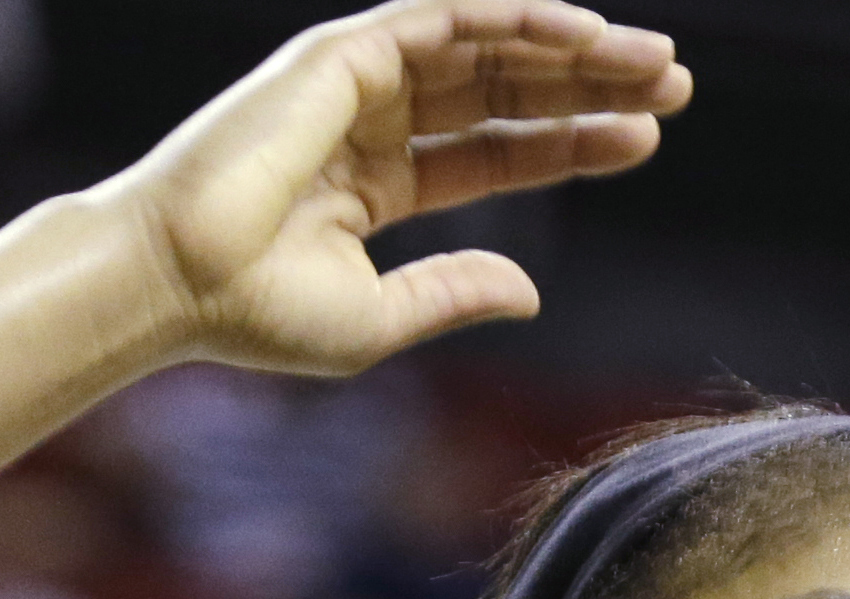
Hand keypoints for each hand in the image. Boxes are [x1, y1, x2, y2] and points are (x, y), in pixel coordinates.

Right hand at [114, 1, 688, 376]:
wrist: (175, 282)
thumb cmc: (253, 313)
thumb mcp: (379, 318)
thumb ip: (455, 292)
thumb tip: (530, 290)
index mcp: (376, 185)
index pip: (495, 149)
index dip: (571, 142)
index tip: (645, 142)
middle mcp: (370, 123)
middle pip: (503, 90)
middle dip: (590, 86)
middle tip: (674, 88)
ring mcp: (355, 83)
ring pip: (484, 47)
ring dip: (571, 47)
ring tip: (651, 61)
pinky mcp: (340, 54)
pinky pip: (444, 18)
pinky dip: (513, 16)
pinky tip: (580, 31)